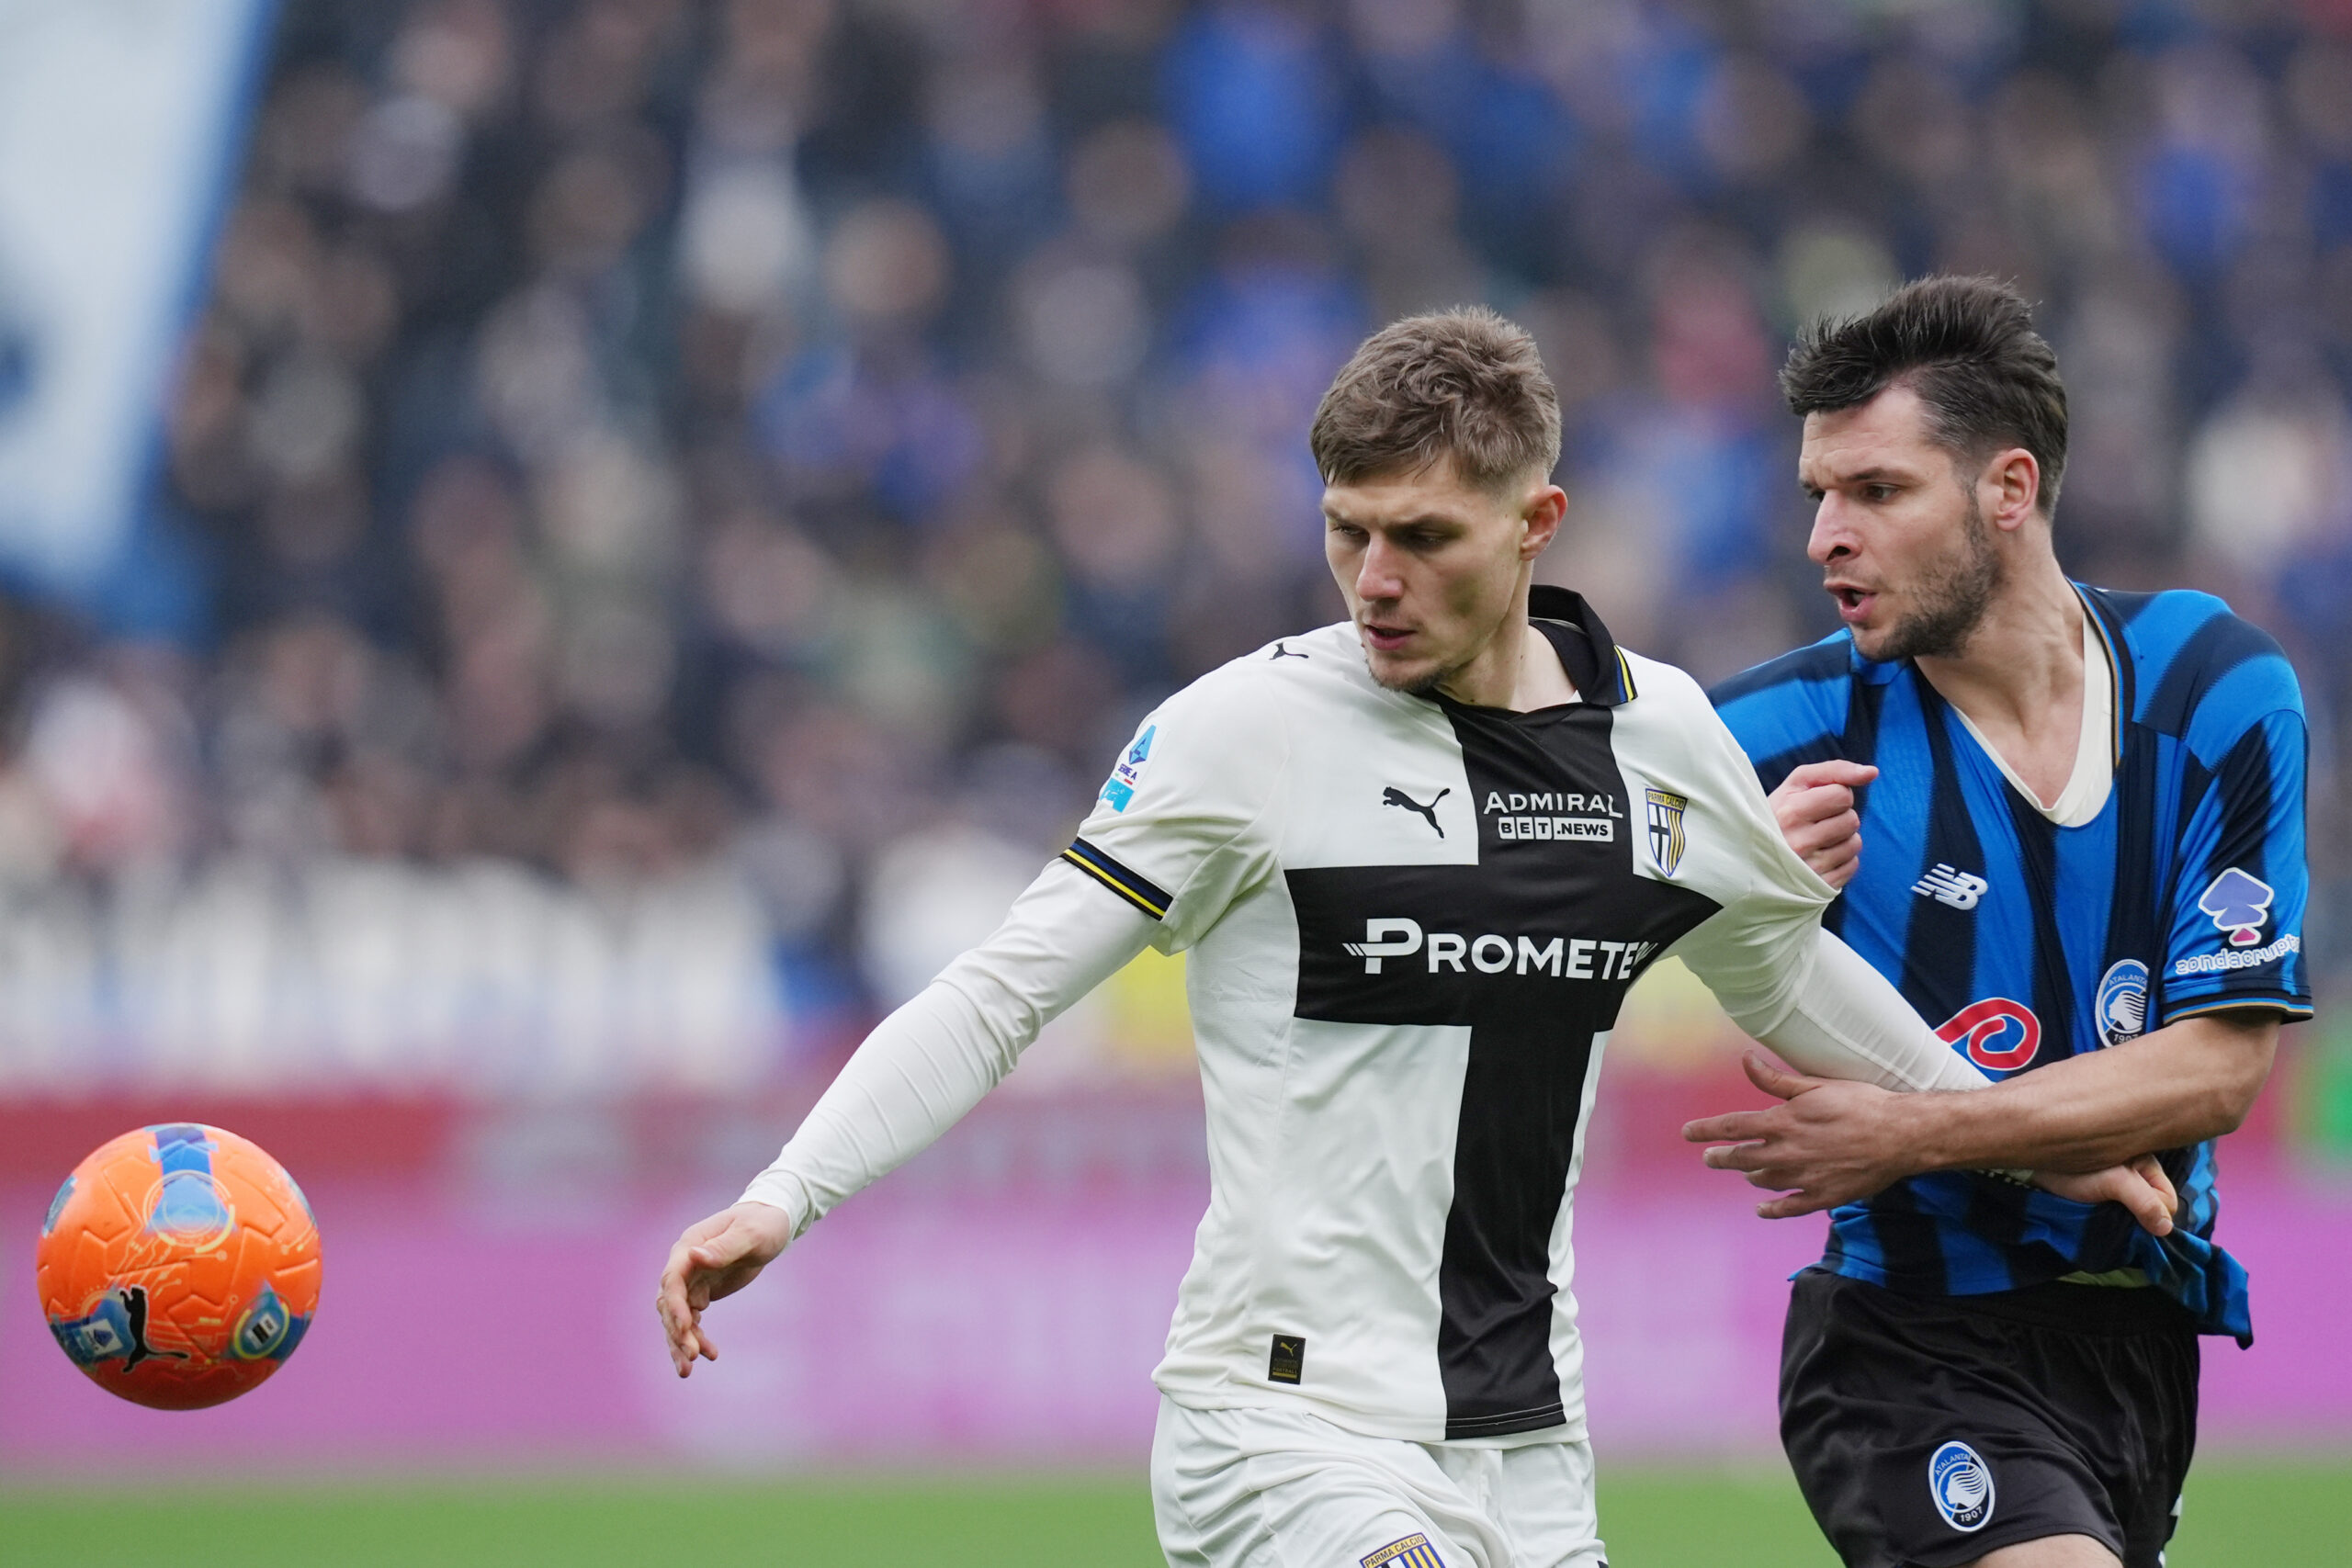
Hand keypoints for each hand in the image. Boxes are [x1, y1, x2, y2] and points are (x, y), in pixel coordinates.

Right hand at [656, 1201, 793, 1377]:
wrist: (772, 1224)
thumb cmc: (763, 1224)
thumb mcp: (750, 1234)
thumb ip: (723, 1247)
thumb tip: (695, 1256)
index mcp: (689, 1245)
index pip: (672, 1279)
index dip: (675, 1305)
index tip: (687, 1327)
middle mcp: (684, 1264)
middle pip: (670, 1303)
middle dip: (677, 1331)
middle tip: (692, 1357)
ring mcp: (691, 1279)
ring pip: (676, 1316)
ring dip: (681, 1342)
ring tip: (689, 1370)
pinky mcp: (702, 1292)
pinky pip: (692, 1320)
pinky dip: (696, 1338)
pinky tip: (710, 1355)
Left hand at [1682, 1052, 1915, 1216]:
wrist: (1900, 1135)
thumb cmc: (1860, 1103)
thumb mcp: (1815, 1085)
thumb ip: (1775, 1080)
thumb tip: (1745, 1059)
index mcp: (1782, 1121)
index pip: (1731, 1127)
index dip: (1705, 1130)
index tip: (1687, 1133)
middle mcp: (1787, 1152)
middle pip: (1741, 1158)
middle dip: (1721, 1158)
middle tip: (1710, 1158)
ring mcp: (1803, 1177)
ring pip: (1762, 1180)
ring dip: (1748, 1176)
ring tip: (1744, 1172)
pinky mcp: (1823, 1196)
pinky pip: (1788, 1207)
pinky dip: (1771, 1209)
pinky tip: (1762, 1209)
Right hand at [1767, 761, 1877, 889]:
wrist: (1751, 853)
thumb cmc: (1781, 811)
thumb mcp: (1797, 784)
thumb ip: (1834, 771)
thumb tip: (1872, 772)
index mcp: (1790, 813)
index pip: (1842, 794)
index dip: (1835, 795)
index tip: (1817, 802)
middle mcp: (1798, 842)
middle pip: (1851, 819)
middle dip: (1840, 816)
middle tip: (1816, 822)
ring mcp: (1809, 869)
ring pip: (1855, 843)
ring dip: (1843, 838)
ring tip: (1819, 840)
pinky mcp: (1819, 887)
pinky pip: (1853, 865)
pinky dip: (1842, 859)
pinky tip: (1822, 857)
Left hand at [2035, 1155, 2177, 1236]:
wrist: (2036, 1170)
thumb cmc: (2075, 1171)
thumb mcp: (2113, 1182)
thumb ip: (2142, 1201)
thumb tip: (2166, 1228)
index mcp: (2147, 1164)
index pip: (2168, 1200)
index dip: (2153, 1210)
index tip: (2129, 1210)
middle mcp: (2140, 1174)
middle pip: (2157, 1206)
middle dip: (2141, 1214)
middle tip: (2116, 1210)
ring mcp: (2125, 1185)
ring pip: (2141, 1211)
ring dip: (2128, 1217)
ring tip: (2106, 1211)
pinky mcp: (2110, 1194)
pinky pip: (2125, 1211)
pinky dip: (2118, 1216)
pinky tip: (2103, 1213)